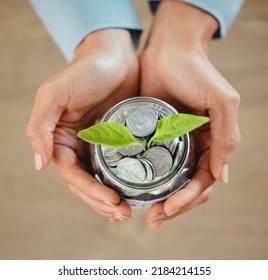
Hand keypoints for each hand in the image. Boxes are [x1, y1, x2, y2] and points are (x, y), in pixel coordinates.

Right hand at [27, 29, 138, 222]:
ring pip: (101, 180)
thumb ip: (41, 129)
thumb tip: (39, 165)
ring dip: (111, 199)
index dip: (90, 191)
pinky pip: (118, 167)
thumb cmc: (84, 72)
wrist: (113, 56)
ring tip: (127, 212)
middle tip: (123, 214)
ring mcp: (97, 145)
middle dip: (102, 201)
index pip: (72, 175)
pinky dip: (122, 184)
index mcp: (60, 139)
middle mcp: (77, 146)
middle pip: (86, 183)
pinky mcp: (117, 141)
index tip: (112, 202)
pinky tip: (131, 195)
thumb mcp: (55, 95)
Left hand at [140, 2, 240, 229]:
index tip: (168, 210)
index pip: (203, 181)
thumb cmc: (196, 72)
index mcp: (210, 143)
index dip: (188, 199)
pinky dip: (144, 179)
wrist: (168, 50)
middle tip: (155, 219)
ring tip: (144, 213)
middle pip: (186, 187)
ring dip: (159, 199)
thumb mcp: (221, 101)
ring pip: (168, 180)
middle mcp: (191, 147)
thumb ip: (225, 138)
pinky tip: (134, 190)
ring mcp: (170, 143)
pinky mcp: (151, 136)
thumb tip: (223, 178)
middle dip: (173, 206)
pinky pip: (148, 163)